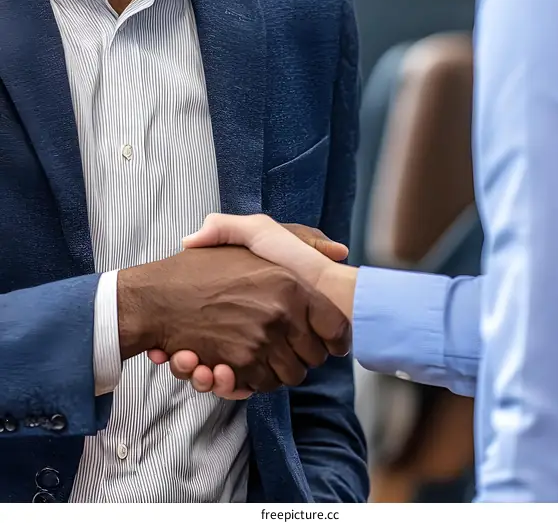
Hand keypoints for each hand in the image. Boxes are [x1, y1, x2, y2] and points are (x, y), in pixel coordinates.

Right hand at [119, 244, 349, 392]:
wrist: (156, 296)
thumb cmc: (204, 265)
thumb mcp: (252, 234)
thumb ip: (298, 236)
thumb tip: (338, 250)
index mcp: (290, 282)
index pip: (335, 326)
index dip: (331, 338)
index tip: (321, 341)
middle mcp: (281, 312)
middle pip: (312, 358)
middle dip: (298, 357)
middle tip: (278, 348)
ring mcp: (260, 340)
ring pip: (288, 376)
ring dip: (273, 372)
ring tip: (250, 356)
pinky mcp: (239, 364)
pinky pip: (261, 386)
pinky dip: (249, 382)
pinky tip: (228, 364)